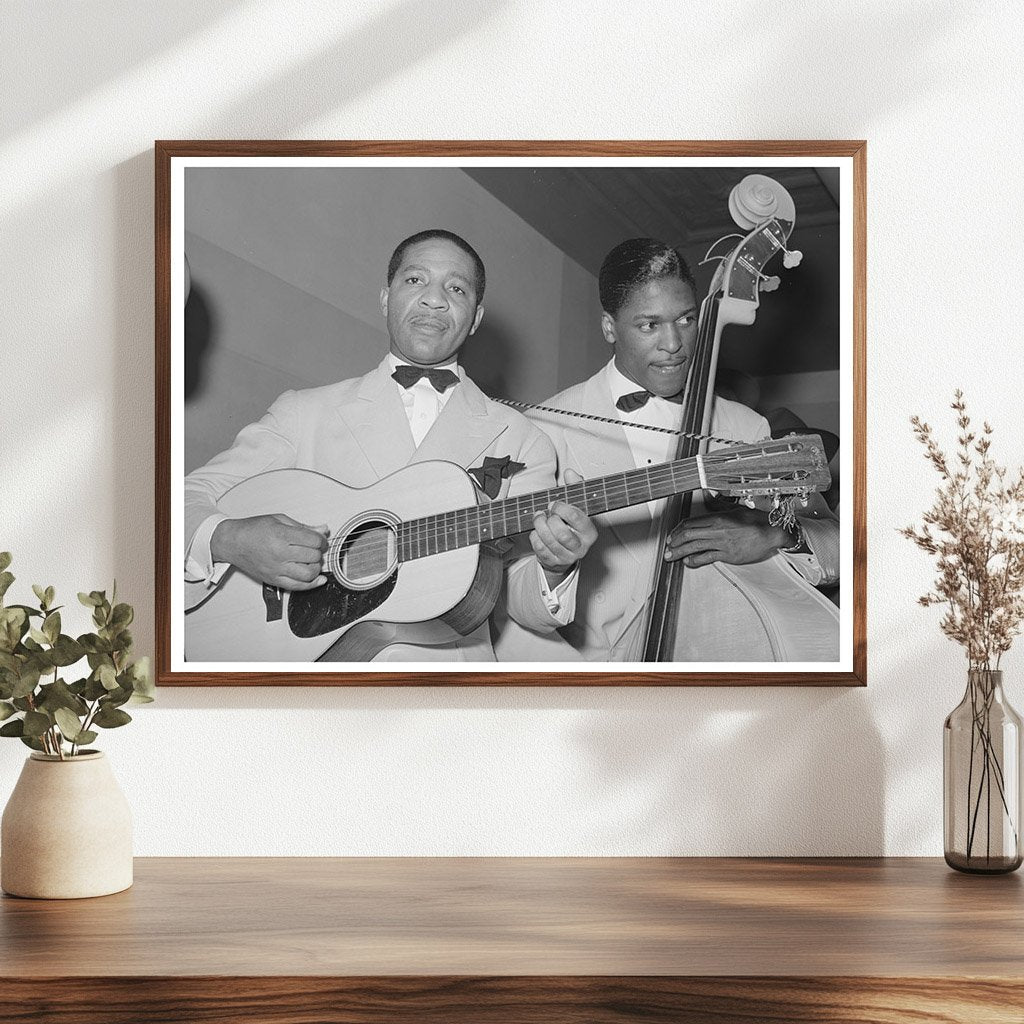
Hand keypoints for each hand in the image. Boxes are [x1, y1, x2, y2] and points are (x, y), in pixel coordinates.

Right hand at [211, 514, 329, 589]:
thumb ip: (303, 527)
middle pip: (313, 557)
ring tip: (313, 561)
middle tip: (316, 548)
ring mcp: (276, 569)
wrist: (232, 542)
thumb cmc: (252, 530)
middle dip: (319, 552)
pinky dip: (312, 584)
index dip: (321, 540)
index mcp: (281, 536)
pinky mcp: (273, 580)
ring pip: (308, 574)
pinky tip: (319, 579)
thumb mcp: (279, 520)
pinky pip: (297, 587)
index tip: (320, 539)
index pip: (313, 540)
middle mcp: (279, 554)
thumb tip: (323, 529)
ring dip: (316, 568)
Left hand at [530, 469, 597, 584]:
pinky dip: (535, 537)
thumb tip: (570, 472)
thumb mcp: (576, 505)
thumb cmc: (571, 525)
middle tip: (544, 513)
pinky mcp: (554, 562)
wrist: (566, 550)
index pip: (577, 518)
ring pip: (549, 542)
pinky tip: (536, 531)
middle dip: (548, 520)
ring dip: (539, 527)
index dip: (561, 508)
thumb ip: (575, 488)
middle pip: (562, 534)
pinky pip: (540, 549)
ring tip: (538, 518)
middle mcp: (581, 546)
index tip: (553, 504)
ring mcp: (567, 557)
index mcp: (590, 531)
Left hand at [665, 505, 790, 566]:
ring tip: (671, 557)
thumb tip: (708, 497)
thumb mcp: (736, 508)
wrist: (772, 533)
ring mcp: (721, 543)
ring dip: (679, 552)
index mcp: (717, 517)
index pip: (690, 523)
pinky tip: (688, 562)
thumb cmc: (756, 520)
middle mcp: (717, 529)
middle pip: (688, 535)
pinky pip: (707, 558)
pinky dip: (695, 560)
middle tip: (667, 547)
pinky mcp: (728, 555)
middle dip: (674, 542)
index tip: (672, 535)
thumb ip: (719, 505)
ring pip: (694, 547)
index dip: (677, 530)